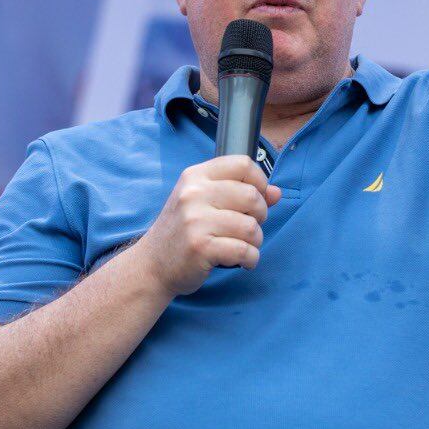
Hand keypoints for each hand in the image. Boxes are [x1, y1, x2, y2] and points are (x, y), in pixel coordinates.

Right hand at [138, 155, 281, 297]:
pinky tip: (242, 260)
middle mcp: (194, 194)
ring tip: (243, 245)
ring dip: (255, 241)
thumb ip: (240, 193)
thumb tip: (276, 192)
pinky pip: (244, 250)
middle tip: (249, 227)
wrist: (152, 265)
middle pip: (251, 195)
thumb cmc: (183, 231)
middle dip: (260, 214)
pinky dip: (250, 259)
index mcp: (195, 176)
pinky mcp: (200, 247)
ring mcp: (195, 220)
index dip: (259, 181)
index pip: (242, 164)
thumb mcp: (204, 203)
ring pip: (251, 226)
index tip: (258, 197)